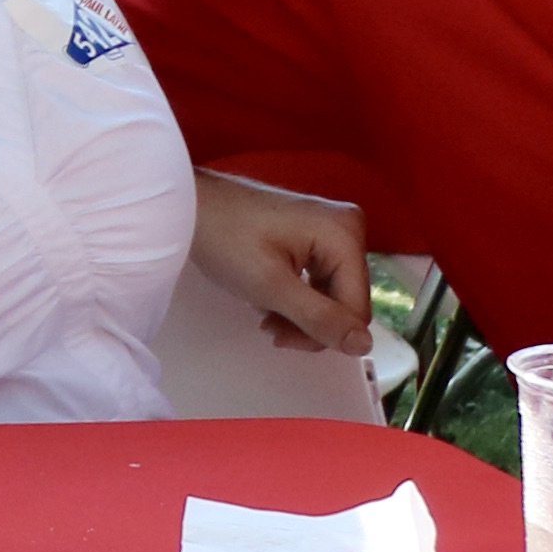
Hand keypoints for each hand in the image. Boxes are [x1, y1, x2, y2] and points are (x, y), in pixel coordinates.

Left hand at [189, 172, 371, 353]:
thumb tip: (364, 347)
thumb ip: (319, 318)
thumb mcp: (271, 287)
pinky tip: (267, 298)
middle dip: (309, 323)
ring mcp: (331, 228)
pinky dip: (295, 295)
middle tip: (269, 328)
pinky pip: (317, 278)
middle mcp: (348, 228)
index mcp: (345, 235)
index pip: (356, 309)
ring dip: (299, 313)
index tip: (281, 338)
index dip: (325, 334)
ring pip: (331, 293)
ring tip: (263, 314)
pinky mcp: (313, 233)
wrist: (188, 204)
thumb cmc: (225, 241)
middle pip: (345, 300)